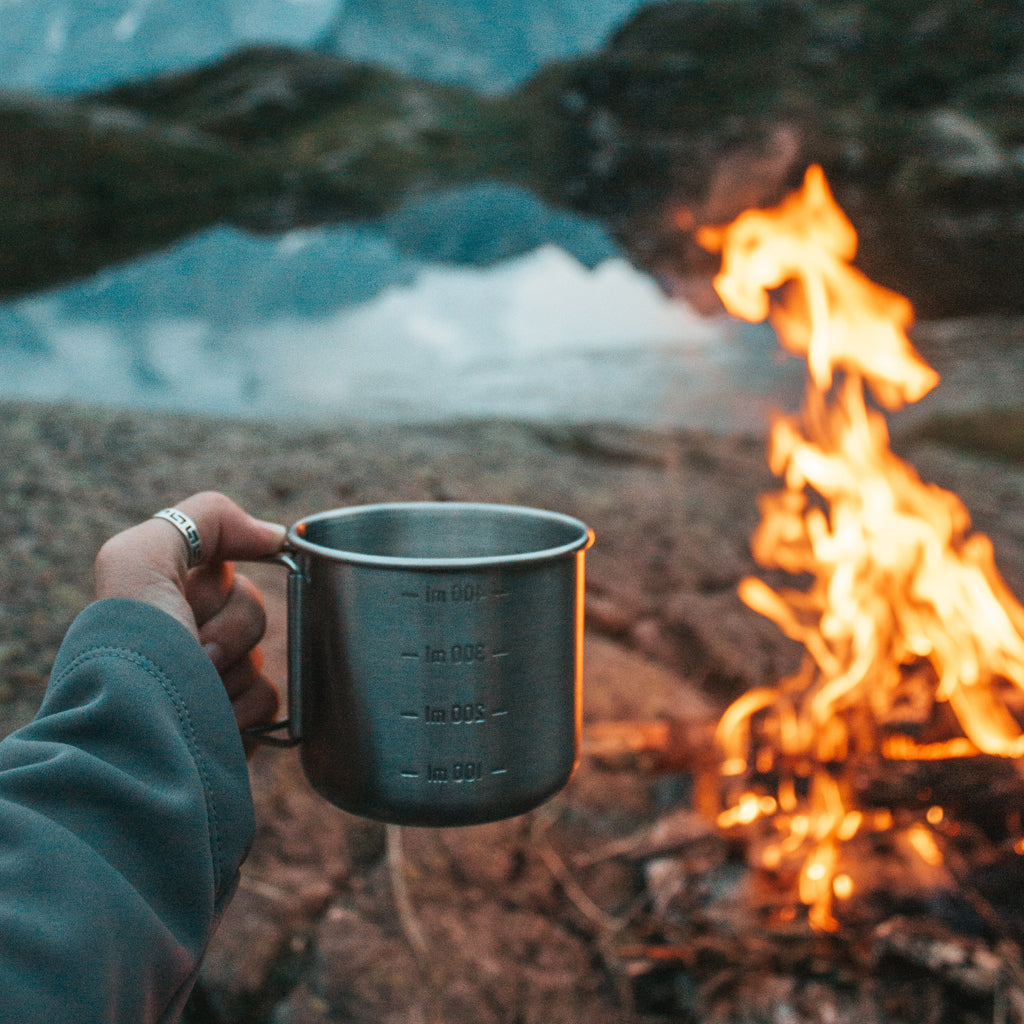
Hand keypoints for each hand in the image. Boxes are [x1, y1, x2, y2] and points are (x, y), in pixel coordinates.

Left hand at [94, 491, 287, 738]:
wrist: (139, 744)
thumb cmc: (133, 649)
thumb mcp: (140, 558)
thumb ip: (204, 519)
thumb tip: (275, 535)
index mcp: (160, 596)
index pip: (224, 567)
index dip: (221, 583)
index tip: (201, 598)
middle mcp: (184, 634)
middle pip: (250, 607)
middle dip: (229, 628)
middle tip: (194, 648)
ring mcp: (210, 682)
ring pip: (262, 655)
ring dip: (232, 673)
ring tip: (195, 691)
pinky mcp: (232, 723)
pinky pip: (270, 701)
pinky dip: (244, 710)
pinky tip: (212, 720)